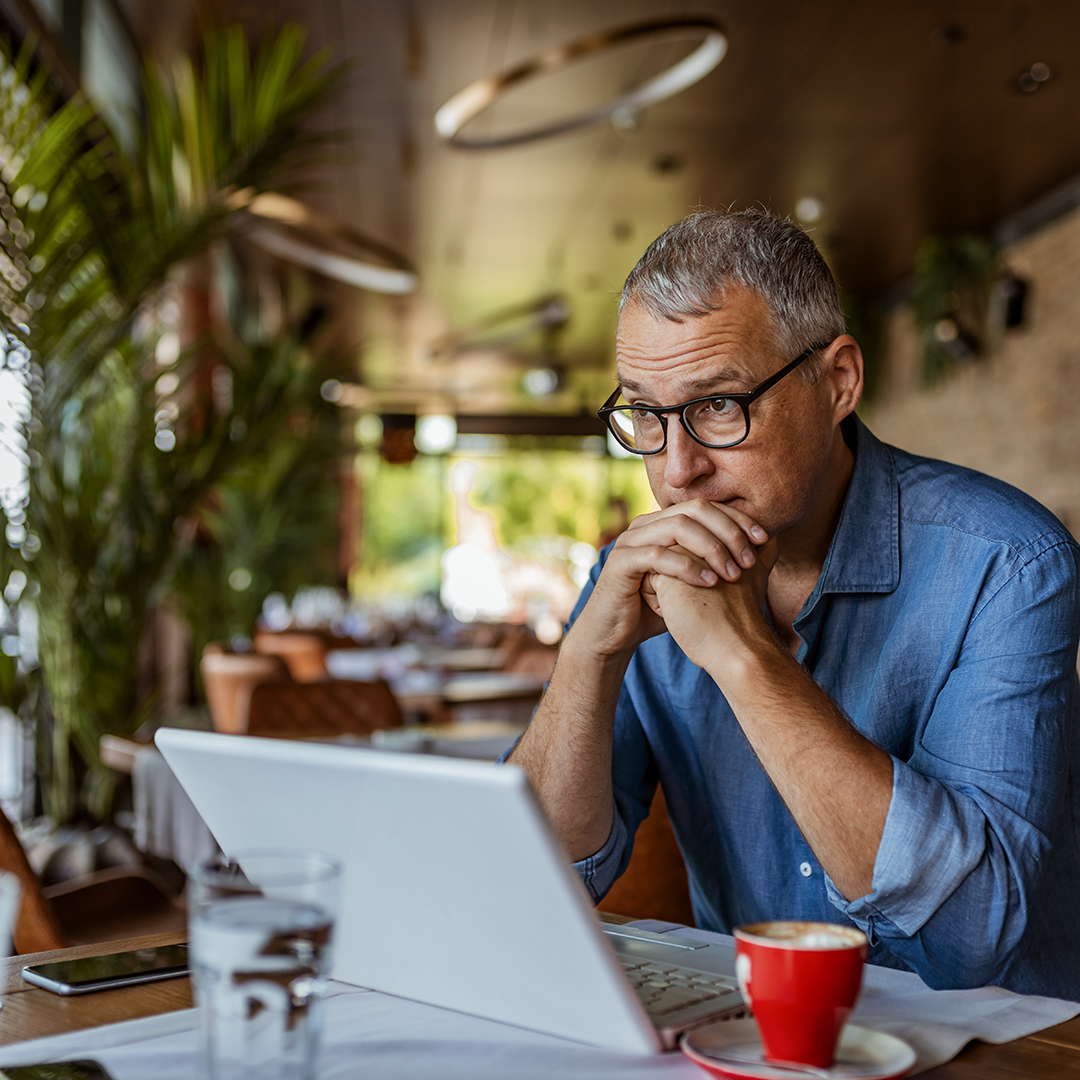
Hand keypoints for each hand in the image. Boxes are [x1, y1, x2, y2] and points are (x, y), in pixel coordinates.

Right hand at [572, 499, 767, 661]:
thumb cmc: (656, 608)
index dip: (737, 518)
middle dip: (728, 531)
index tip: (764, 539)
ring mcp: (630, 540)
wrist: (615, 634)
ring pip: (678, 527)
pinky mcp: (620, 562)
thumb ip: (717, 562)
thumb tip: (764, 550)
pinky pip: (658, 555)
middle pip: (695, 509)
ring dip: (712, 548)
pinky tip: (710, 583)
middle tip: (751, 558)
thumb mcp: (693, 582)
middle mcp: (645, 524)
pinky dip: (688, 567)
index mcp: (663, 522)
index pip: (706, 506)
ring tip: (733, 572)